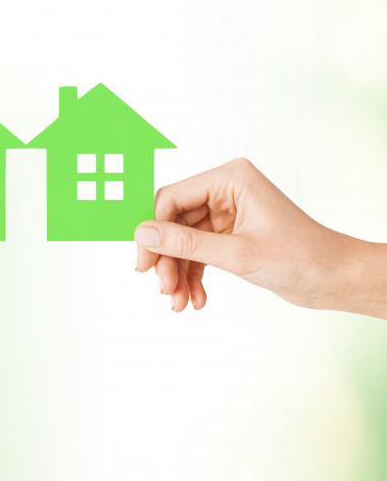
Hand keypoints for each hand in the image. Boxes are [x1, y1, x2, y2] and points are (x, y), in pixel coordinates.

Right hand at [133, 157, 386, 316]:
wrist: (335, 279)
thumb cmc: (302, 258)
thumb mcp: (238, 254)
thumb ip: (186, 244)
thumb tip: (144, 235)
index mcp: (230, 179)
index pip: (172, 198)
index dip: (153, 231)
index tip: (145, 263)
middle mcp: (225, 190)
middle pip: (174, 222)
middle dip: (167, 259)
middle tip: (164, 288)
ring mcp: (226, 212)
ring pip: (183, 241)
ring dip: (178, 272)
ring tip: (179, 301)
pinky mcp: (229, 233)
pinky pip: (197, 252)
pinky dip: (193, 275)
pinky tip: (195, 298)